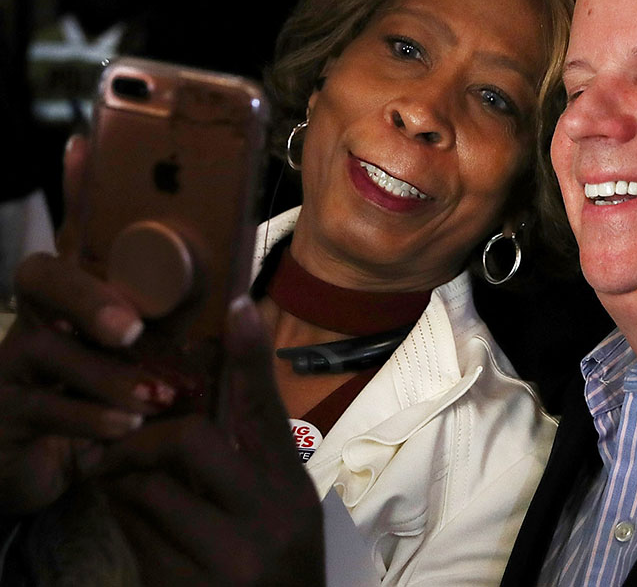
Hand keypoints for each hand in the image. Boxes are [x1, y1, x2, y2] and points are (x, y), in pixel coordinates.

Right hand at [0, 137, 171, 519]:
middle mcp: (42, 315)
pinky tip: (125, 427)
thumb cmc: (125, 398)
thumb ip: (190, 331)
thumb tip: (239, 300)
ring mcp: (16, 361)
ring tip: (153, 396)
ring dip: (106, 375)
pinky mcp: (7, 411)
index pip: (79, 232)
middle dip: (88, 297)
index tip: (84, 145)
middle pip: (42, 277)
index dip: (78, 189)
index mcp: (86, 293)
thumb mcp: (163, 360)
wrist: (73, 469)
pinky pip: (42, 407)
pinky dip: (90, 416)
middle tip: (131, 328)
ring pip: (46, 349)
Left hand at [101, 297, 324, 586]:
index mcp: (291, 489)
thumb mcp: (281, 510)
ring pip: (148, 486)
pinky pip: (131, 529)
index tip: (238, 305)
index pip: (268, 410)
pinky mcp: (182, 585)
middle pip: (191, 439)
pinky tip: (125, 512)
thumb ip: (251, 461)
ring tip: (116, 474)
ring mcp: (225, 555)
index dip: (251, 356)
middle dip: (145, 437)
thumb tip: (198, 403)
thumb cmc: (276, 565)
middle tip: (121, 441)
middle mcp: (266, 516)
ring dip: (122, 476)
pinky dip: (120, 512)